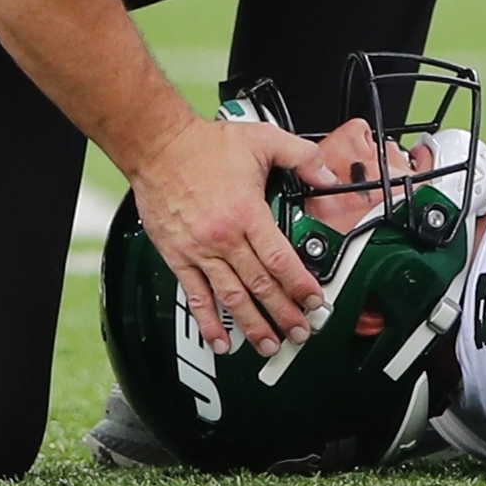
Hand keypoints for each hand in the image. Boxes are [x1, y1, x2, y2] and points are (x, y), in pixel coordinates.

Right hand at [128, 110, 331, 352]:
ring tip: (269, 344)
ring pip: (231, 297)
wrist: (158, 147)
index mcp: (246, 212)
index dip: (299, 284)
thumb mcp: (263, 140)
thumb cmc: (204, 145)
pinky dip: (208, 321)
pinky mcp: (178, 257)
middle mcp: (223, 238)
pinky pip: (195, 296)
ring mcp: (199, 251)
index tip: (313, 301)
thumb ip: (301, 156)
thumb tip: (328, 173)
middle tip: (300, 332)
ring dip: (252, 325)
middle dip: (283, 312)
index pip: (279, 259)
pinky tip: (219, 341)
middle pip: (260, 284)